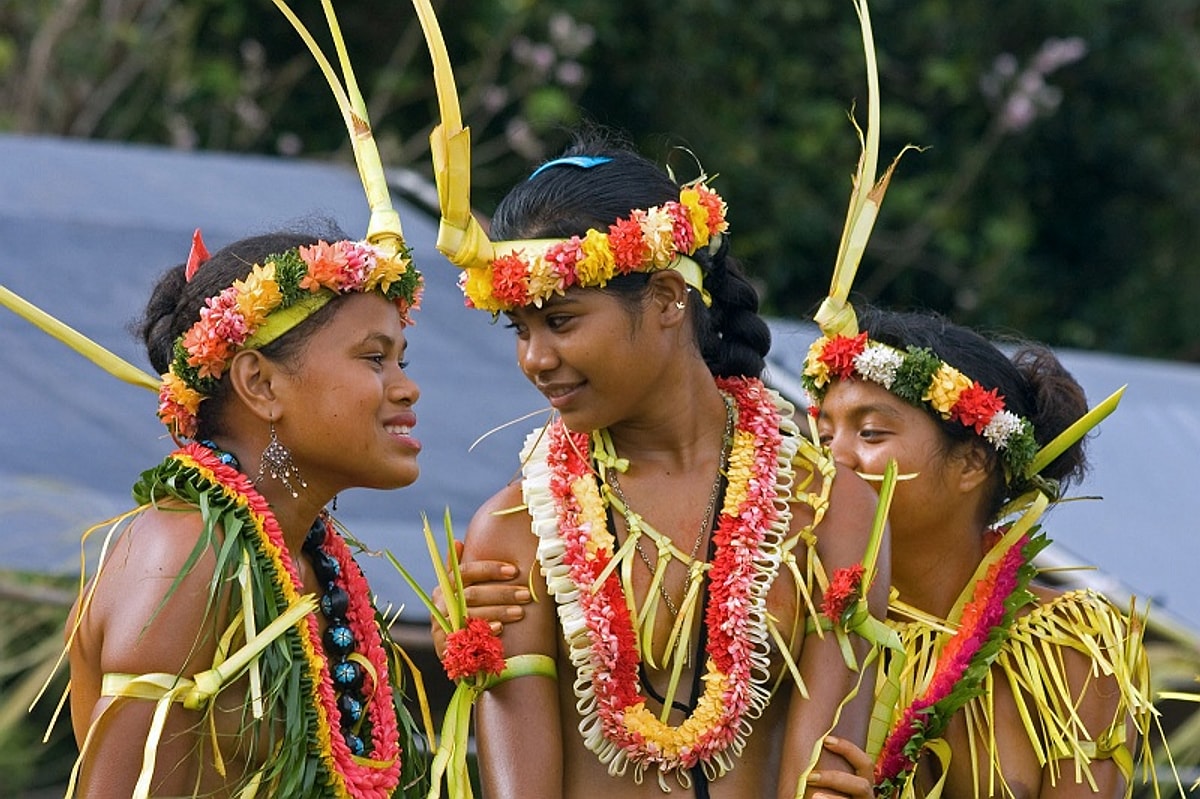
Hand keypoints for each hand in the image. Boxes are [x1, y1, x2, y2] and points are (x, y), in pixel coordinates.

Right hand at [430, 541, 530, 656]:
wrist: (455, 651)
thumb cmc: (465, 614)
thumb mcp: (461, 591)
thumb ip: (461, 570)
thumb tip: (457, 542)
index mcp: (445, 586)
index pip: (465, 571)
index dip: (490, 569)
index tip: (514, 570)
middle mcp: (440, 604)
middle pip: (472, 593)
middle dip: (502, 593)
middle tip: (525, 594)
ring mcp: (441, 625)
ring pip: (472, 613)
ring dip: (498, 611)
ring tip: (521, 611)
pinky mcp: (445, 645)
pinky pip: (467, 635)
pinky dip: (485, 630)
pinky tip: (501, 628)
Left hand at [808, 736, 873, 798]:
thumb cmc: (833, 791)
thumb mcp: (837, 781)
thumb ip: (830, 772)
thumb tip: (810, 748)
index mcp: (863, 783)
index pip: (864, 763)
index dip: (848, 749)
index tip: (826, 740)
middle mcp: (866, 797)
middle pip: (862, 786)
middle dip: (835, 779)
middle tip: (811, 776)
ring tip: (813, 798)